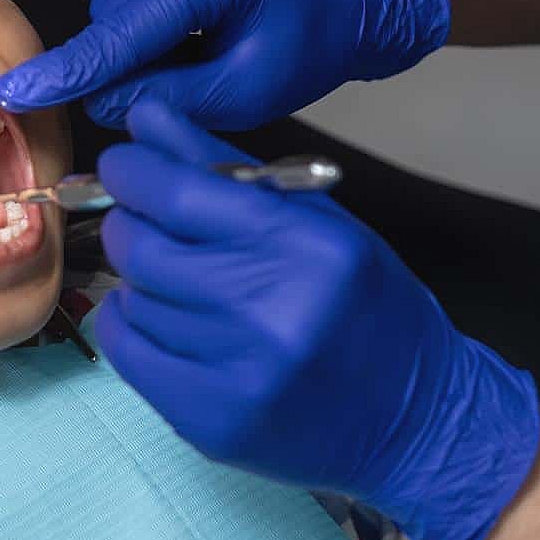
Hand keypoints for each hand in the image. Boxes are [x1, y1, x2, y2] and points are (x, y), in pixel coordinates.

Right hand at [0, 0, 449, 128]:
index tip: (17, 93)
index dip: (70, 71)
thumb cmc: (310, 38)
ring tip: (199, 35)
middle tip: (193, 69)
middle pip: (111, 15)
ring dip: (136, 30)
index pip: (126, 30)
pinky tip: (184, 8)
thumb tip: (97, 99)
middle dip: (131, 57)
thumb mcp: (249, 91)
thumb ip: (168, 98)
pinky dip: (137, 1)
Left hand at [91, 99, 539, 539]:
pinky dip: (132, 324)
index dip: (132, 169)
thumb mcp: (320, 221)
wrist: (413, 418)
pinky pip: (127, 352)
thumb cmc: (368, 308)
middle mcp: (272, 312)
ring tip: (185, 281)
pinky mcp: (210, 421)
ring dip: (142, 278)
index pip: (178, 192)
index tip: (126, 164)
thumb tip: (145, 117)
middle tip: (147, 220)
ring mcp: (238, 374)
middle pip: (142, 246)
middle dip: (131, 221)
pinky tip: (169, 320)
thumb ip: (229, 167)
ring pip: (133, 297)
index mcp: (307, 248)